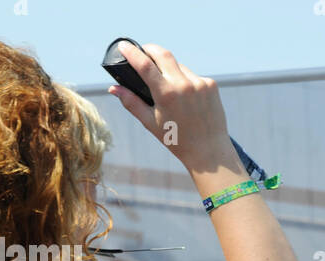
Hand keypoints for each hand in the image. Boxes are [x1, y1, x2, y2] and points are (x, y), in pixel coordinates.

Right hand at [108, 41, 237, 172]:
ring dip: (169, 69)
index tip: (123, 45)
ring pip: (178, 66)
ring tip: (166, 85)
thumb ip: (131, 102)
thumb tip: (113, 88)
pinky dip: (185, 80)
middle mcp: (185, 85)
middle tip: (142, 51)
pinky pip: (193, 75)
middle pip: (163, 54)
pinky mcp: (211, 85)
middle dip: (150, 49)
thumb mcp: (150, 122)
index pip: (145, 65)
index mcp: (167, 94)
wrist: (209, 150)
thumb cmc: (176, 139)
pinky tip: (185, 95)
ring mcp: (200, 83)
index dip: (132, 52)